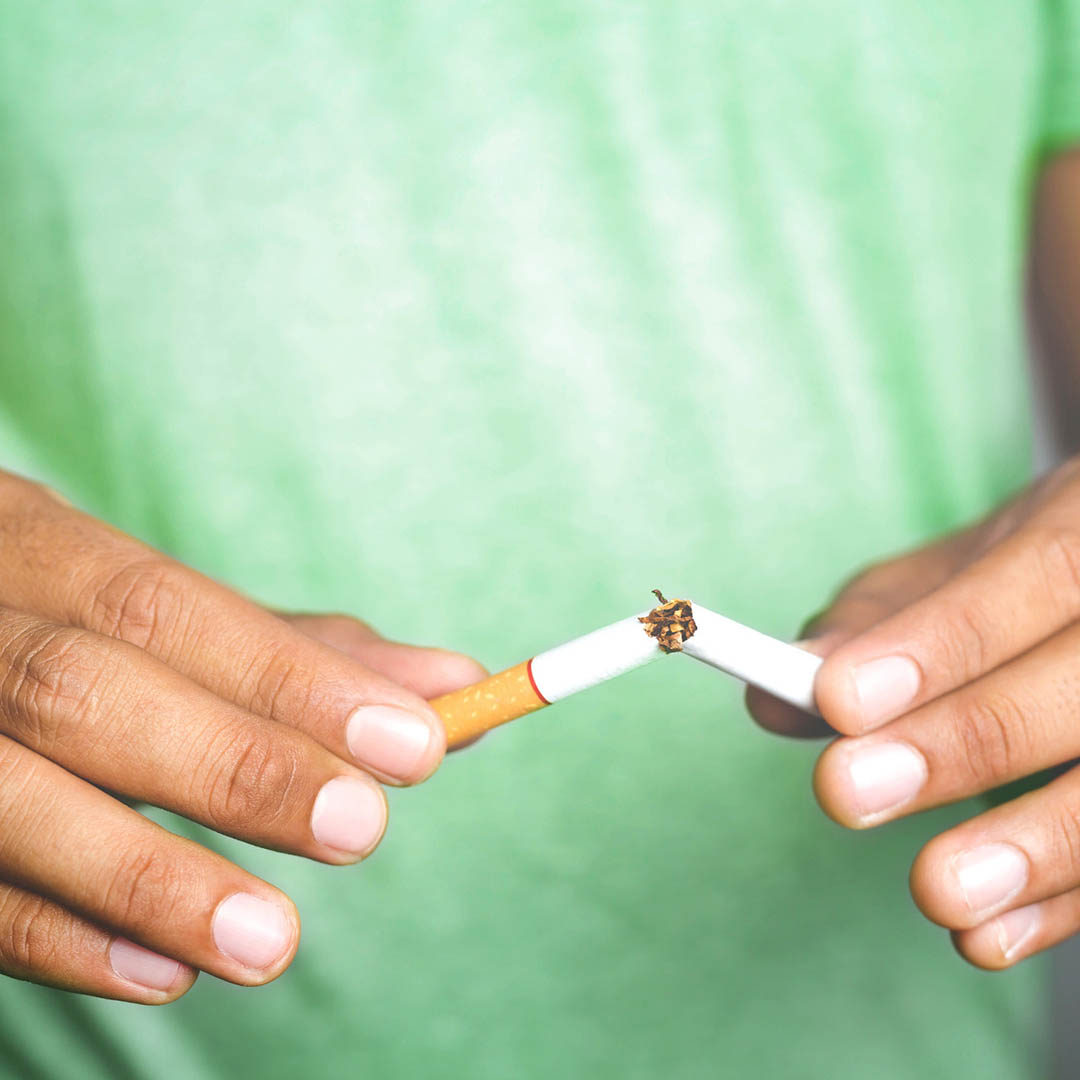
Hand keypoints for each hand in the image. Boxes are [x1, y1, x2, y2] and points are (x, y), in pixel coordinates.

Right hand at [0, 471, 482, 1001]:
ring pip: (5, 802)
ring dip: (146, 876)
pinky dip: (60, 938)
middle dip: (230, 764)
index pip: (165, 608)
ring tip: (270, 941)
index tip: (414, 742)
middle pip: (82, 692)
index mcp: (36, 548)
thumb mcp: (158, 616)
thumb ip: (300, 655)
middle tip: (360, 829)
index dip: (287, 679)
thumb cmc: (65, 626)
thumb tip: (456, 685)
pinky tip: (164, 974)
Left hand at [747, 457, 1079, 968]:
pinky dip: (1061, 904)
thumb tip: (776, 698)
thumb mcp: (949, 571)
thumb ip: (868, 625)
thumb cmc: (1020, 573)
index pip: (1035, 580)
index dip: (937, 647)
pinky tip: (987, 933)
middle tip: (848, 792)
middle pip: (1075, 691)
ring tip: (936, 892)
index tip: (837, 700)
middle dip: (961, 745)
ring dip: (1032, 847)